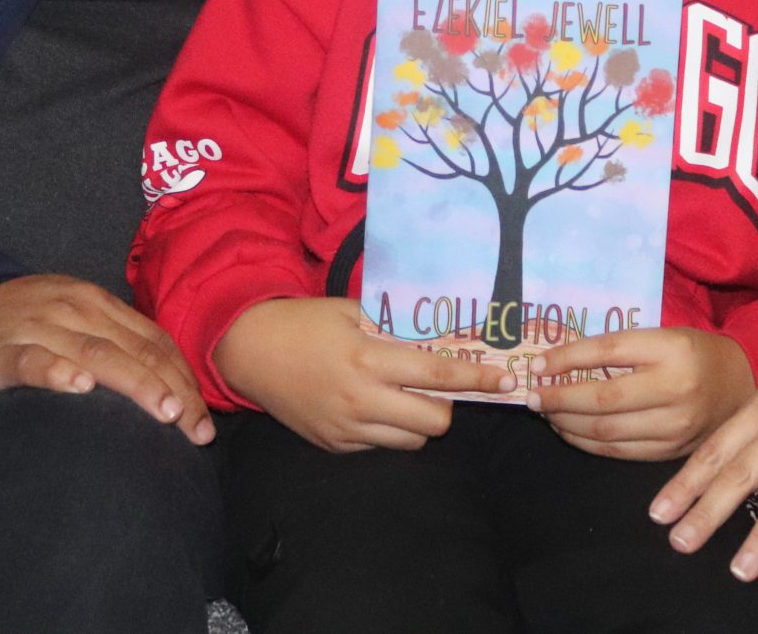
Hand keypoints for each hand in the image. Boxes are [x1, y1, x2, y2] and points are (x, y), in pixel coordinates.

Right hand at [0, 273, 215, 444]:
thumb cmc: (18, 323)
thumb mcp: (72, 319)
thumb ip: (112, 340)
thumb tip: (166, 380)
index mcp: (94, 303)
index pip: (152, 341)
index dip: (183, 378)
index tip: (203, 420)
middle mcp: (72, 311)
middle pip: (134, 351)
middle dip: (172, 391)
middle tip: (196, 432)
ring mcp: (36, 328)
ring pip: (94, 354)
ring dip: (133, 382)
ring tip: (161, 412)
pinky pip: (31, 361)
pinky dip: (56, 372)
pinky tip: (77, 388)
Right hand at [215, 297, 514, 451]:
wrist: (251, 351)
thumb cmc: (305, 323)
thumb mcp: (352, 312)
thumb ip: (397, 328)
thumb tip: (446, 336)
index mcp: (369, 359)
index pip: (438, 376)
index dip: (477, 379)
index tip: (505, 380)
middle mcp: (361, 399)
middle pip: (434, 423)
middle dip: (446, 407)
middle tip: (437, 389)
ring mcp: (347, 428)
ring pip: (411, 442)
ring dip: (418, 423)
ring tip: (403, 398)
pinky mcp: (335, 445)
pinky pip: (380, 446)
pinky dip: (387, 430)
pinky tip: (371, 407)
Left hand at [530, 328, 752, 460]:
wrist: (739, 387)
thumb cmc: (692, 354)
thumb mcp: (662, 336)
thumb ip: (618, 350)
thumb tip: (559, 362)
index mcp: (671, 350)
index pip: (606, 352)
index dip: (566, 359)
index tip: (537, 366)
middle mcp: (675, 390)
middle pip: (603, 398)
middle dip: (559, 399)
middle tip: (532, 396)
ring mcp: (675, 426)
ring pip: (607, 431)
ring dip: (567, 424)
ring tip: (546, 413)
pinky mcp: (671, 452)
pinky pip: (619, 452)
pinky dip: (587, 443)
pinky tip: (570, 431)